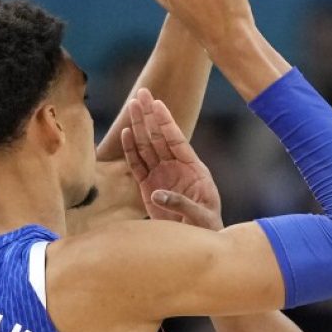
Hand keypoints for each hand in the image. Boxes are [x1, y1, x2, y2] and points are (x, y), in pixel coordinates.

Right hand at [121, 88, 223, 230]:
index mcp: (193, 169)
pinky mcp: (149, 187)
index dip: (167, 123)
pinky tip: (126, 133)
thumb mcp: (200, 216)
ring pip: (147, 146)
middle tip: (141, 93)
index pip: (177, 141)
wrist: (197, 238)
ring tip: (132, 105)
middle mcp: (176, 168)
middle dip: (150, 116)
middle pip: (160, 137)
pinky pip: (138, 165)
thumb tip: (158, 194)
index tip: (157, 104)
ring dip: (139, 126)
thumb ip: (182, 204)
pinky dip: (131, 150)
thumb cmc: (206, 226)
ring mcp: (162, 175)